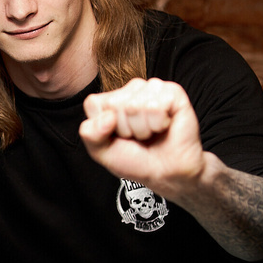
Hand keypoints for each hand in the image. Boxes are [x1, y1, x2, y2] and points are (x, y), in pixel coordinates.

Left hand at [78, 78, 205, 201]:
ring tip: (151, 132)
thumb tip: (108, 116)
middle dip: (125, 128)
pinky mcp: (172, 92)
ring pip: (135, 105)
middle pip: (114, 104)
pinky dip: (158, 123)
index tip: (117, 136)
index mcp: (110, 101)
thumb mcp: (101, 151)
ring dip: (143, 127)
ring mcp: (151, 90)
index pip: (93, 103)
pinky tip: (163, 126)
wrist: (166, 173)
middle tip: (137, 136)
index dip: (103, 126)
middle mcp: (130, 91)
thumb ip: (90, 133)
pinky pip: (156, 105)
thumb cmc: (136, 161)